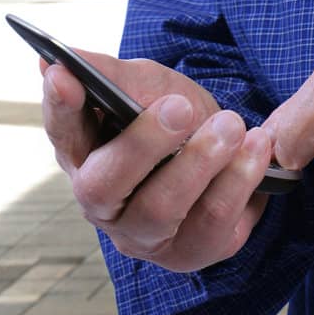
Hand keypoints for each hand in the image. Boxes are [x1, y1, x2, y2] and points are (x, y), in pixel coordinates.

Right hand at [41, 51, 276, 272]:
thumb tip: (57, 62)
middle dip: (143, 144)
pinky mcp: (188, 252)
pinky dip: (238, 182)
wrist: (225, 146)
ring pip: (160, 209)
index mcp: (81, 152)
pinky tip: (256, 148)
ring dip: (200, 162)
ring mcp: (141, 234)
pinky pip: (211, 225)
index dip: (59, 105)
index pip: (60, 130)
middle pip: (103, 185)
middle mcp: (100, 202)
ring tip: (232, 125)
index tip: (65, 75)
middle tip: (180, 108)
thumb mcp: (143, 83)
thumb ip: (108, 74)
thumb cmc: (171, 113)